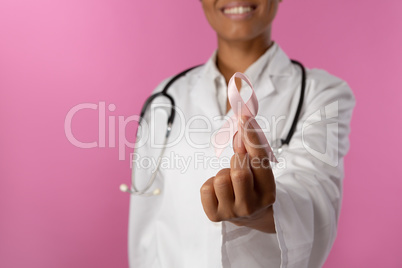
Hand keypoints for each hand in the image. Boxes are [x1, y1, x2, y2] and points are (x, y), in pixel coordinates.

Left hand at [200, 117, 276, 232]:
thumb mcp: (259, 172)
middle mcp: (252, 206)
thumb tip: (241, 122)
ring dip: (223, 174)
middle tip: (239, 163)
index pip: (260, 160)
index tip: (244, 117)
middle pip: (238, 172)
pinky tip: (220, 190)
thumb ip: (251, 151)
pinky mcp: (214, 216)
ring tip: (230, 181)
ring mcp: (232, 213)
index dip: (251, 137)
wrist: (249, 216)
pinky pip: (206, 188)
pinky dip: (211, 184)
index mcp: (268, 192)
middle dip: (236, 161)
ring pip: (220, 179)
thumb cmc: (254, 186)